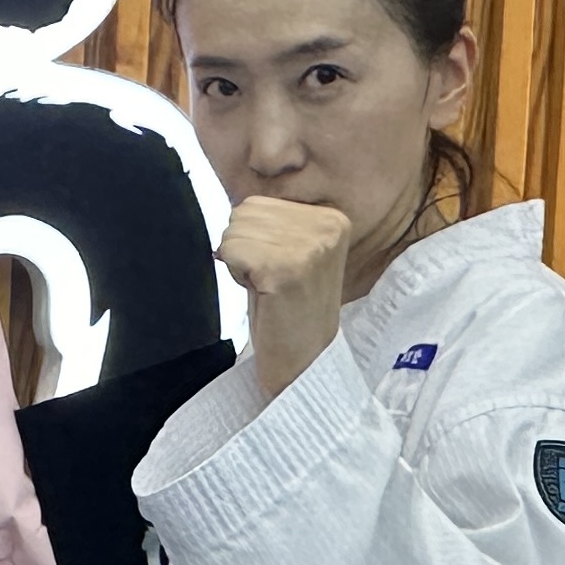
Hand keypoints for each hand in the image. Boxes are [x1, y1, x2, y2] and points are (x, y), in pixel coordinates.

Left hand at [218, 195, 351, 394]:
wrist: (304, 361)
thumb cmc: (288, 308)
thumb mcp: (290, 253)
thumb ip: (272, 224)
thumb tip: (231, 203)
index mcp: (332, 219)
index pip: (257, 204)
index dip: (252, 239)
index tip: (277, 268)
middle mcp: (327, 226)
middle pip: (243, 213)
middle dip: (243, 248)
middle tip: (269, 281)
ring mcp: (310, 246)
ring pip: (234, 230)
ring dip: (239, 262)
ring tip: (267, 287)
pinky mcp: (286, 269)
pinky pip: (231, 251)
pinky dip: (235, 274)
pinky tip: (263, 294)